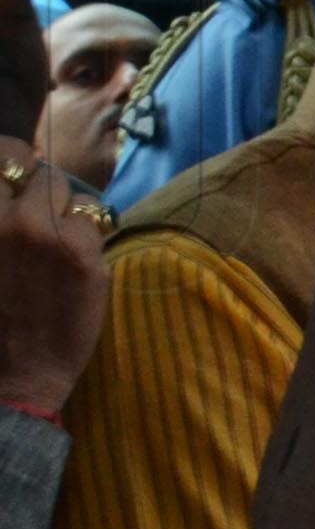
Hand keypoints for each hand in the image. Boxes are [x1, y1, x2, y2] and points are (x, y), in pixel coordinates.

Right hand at [0, 141, 107, 418]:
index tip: (14, 176)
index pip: (4, 154)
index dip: (12, 162)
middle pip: (39, 170)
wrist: (13, 374)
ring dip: (64, 209)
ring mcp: (49, 235)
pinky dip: (84, 235)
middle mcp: (11, 220)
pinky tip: (71, 262)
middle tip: (36, 213)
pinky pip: (92, 221)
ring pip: (71, 192)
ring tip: (53, 241)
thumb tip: (8, 190)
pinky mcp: (85, 255)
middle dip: (39, 188)